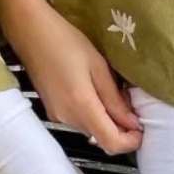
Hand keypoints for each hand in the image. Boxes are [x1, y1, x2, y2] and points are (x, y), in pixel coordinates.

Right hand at [0, 0, 142, 154]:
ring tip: (113, 89)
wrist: (30, 30)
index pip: (111, 143)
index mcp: (81, 106)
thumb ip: (114, 98)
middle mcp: (67, 118)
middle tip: (130, 100)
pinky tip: (93, 88)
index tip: (143, 127)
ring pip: (90, 128)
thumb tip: (132, 122)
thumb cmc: (64, 40)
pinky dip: (92, 112)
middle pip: (101, 137)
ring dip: (106, 118)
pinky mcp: (52, 109)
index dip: (131, 141)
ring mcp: (57, 115)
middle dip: (121, 126)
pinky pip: (78, 119)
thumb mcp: (97, 65)